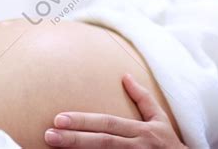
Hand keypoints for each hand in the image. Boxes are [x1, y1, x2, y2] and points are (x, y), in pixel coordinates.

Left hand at [44, 74, 186, 148]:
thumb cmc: (168, 144)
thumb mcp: (160, 120)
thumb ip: (143, 99)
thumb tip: (125, 76)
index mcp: (141, 131)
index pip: (108, 124)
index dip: (84, 121)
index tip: (59, 118)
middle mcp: (137, 146)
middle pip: (103, 142)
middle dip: (75, 139)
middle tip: (49, 135)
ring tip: (54, 147)